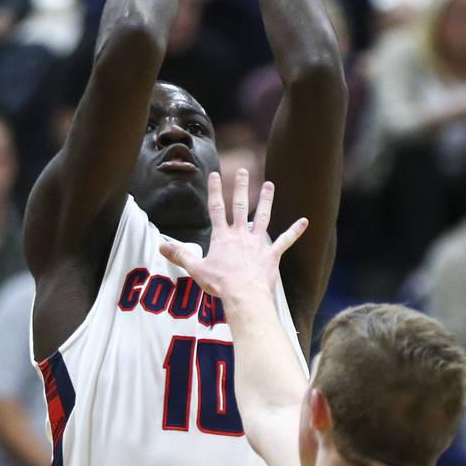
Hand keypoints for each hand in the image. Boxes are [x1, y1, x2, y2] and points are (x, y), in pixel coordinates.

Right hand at [159, 169, 306, 302]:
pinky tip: (305, 221)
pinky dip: (295, 231)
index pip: (216, 209)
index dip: (215, 191)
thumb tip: (161, 245)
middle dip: (241, 187)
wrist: (244, 295)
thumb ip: (180, 255)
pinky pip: (285, 240)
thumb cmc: (220, 284)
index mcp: (222, 237)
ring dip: (267, 200)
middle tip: (244, 171)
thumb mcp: (195, 269)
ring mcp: (257, 244)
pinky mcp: (271, 254)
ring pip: (263, 217)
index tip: (215, 174)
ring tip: (270, 185)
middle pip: (241, 206)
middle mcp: (240, 235)